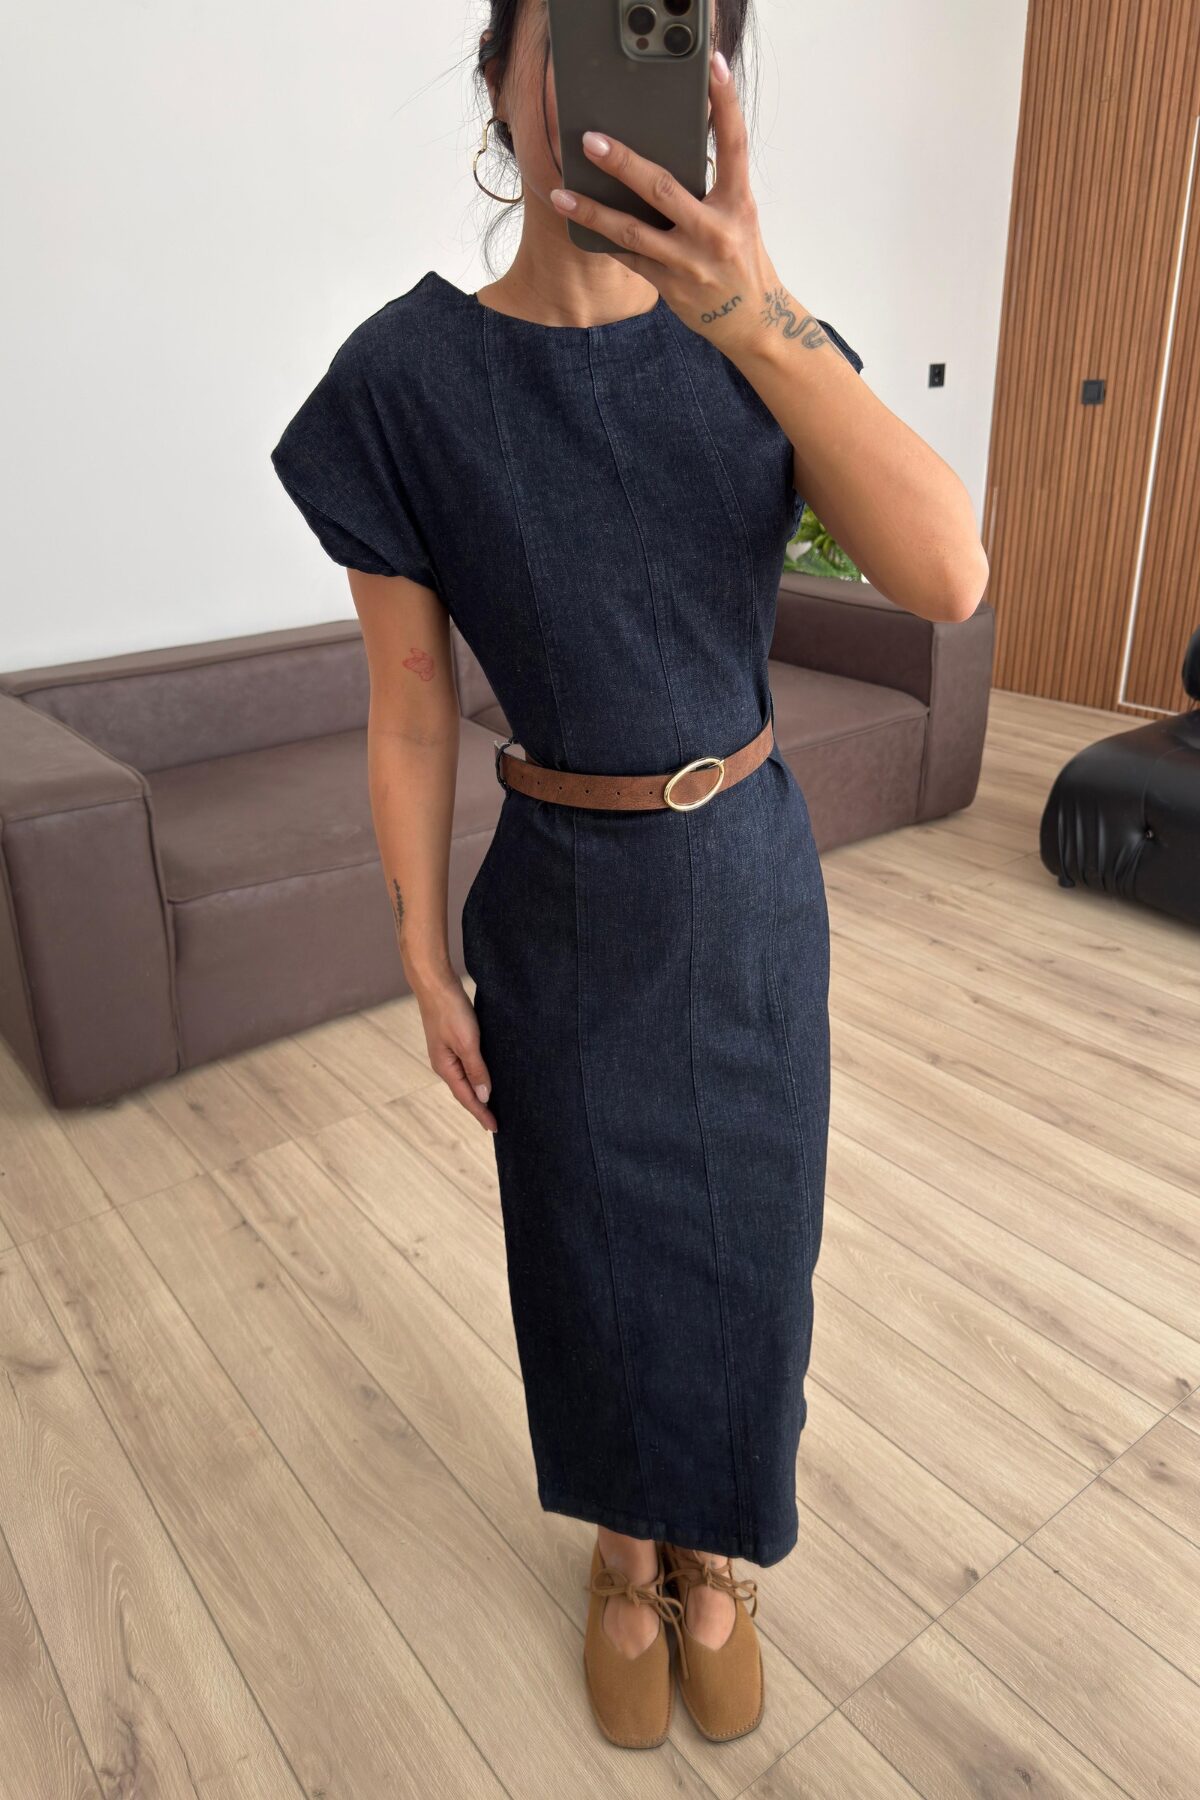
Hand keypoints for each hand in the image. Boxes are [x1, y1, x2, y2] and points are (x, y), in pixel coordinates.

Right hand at [416, 970, 497, 1132]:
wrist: (436, 984)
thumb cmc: (450, 1011)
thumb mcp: (467, 1042)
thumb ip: (477, 1070)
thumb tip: (484, 1096)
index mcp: (445, 1068)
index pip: (466, 1098)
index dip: (481, 1113)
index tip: (495, 1128)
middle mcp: (444, 1064)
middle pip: (464, 1092)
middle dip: (479, 1108)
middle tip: (495, 1123)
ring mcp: (447, 1053)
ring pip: (465, 1079)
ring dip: (478, 1093)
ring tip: (492, 1105)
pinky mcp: (452, 1041)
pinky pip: (467, 1065)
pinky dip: (476, 1076)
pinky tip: (485, 1076)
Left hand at [548, 50, 789, 358]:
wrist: (751, 320)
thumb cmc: (740, 258)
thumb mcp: (737, 218)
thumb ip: (709, 189)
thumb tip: (662, 156)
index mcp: (739, 204)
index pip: (734, 145)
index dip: (726, 104)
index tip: (712, 68)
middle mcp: (715, 231)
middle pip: (662, 189)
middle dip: (623, 163)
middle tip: (591, 140)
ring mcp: (690, 262)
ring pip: (632, 231)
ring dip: (592, 210)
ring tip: (562, 193)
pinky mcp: (670, 286)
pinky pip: (628, 257)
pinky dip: (603, 239)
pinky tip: (577, 224)